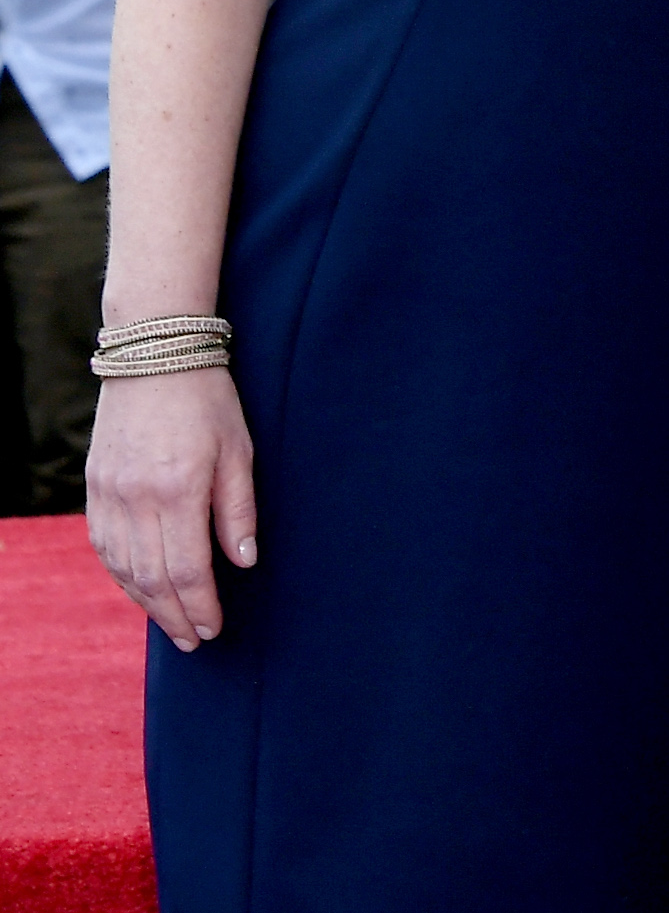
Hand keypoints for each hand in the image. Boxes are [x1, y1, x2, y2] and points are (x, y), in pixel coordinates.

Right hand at [87, 368, 259, 650]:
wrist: (154, 358)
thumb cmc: (209, 401)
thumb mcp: (239, 450)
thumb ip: (238, 509)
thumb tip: (243, 562)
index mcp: (177, 489)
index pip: (187, 568)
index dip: (201, 605)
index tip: (215, 629)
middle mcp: (136, 498)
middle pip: (152, 577)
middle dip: (176, 615)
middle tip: (195, 641)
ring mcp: (109, 495)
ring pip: (124, 568)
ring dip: (147, 603)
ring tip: (172, 625)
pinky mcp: (94, 488)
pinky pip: (105, 547)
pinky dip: (122, 575)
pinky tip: (139, 590)